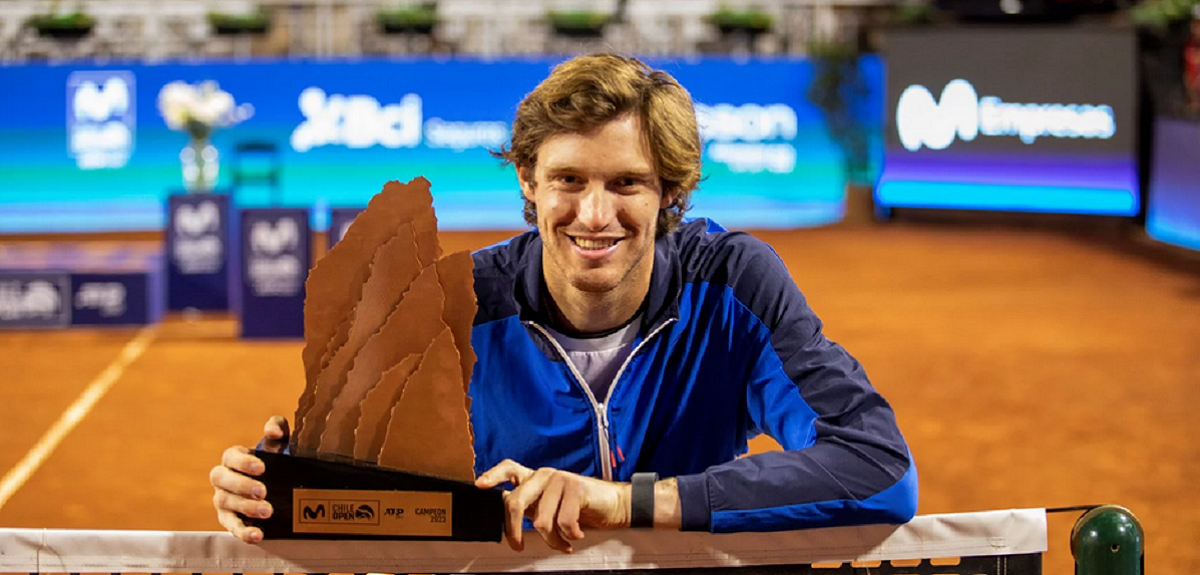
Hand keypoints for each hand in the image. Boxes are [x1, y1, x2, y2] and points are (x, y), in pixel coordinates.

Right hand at [208, 416, 288, 542]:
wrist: (280, 486)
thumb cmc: (276, 460)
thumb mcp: (280, 443)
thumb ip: (277, 429)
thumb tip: (273, 431)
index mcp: (233, 458)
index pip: (230, 457)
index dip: (243, 462)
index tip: (261, 468)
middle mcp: (223, 479)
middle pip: (221, 479)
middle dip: (241, 485)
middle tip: (263, 491)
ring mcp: (223, 500)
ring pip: (225, 503)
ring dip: (245, 507)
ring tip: (267, 511)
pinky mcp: (229, 520)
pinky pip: (231, 527)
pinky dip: (243, 532)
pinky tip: (258, 535)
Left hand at [475, 459, 629, 552]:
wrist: (615, 506)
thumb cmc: (582, 509)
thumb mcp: (550, 508)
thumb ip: (531, 508)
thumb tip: (509, 521)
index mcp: (535, 478)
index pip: (509, 469)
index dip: (492, 476)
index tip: (480, 486)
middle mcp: (545, 475)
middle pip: (516, 502)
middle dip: (514, 531)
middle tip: (518, 547)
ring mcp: (560, 480)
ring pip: (541, 520)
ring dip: (552, 540)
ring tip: (562, 543)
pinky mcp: (576, 488)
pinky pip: (563, 522)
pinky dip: (569, 536)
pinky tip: (576, 535)